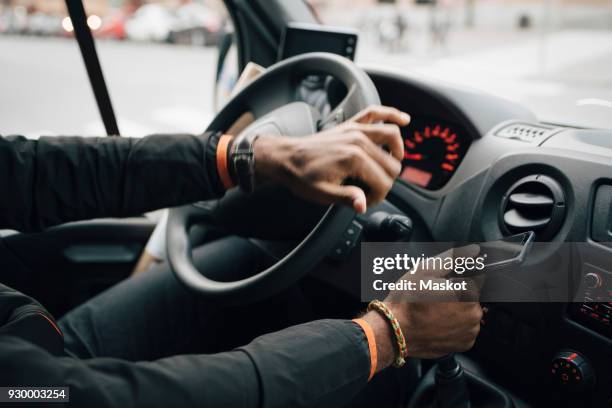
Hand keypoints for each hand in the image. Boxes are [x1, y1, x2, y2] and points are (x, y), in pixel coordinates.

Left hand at [253, 106, 409, 212]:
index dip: (377, 197)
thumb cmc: (302, 176)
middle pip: (392, 164)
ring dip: (396, 153)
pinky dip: (391, 114)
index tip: (364, 200)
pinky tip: (404, 119)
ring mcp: (356, 129)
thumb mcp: (322, 194)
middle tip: (368, 190)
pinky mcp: (351, 124)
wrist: (286, 158)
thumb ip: (346, 198)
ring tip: (388, 166)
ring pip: (392, 137)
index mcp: (353, 159)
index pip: (384, 182)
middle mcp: (358, 141)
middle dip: (385, 180)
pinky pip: (376, 113)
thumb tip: (363, 204)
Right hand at [363, 245, 482, 370]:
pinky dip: (455, 326)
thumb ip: (453, 258)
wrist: (395, 332)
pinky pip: (465, 330)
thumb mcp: (425, 270)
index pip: (475, 278)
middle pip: (472, 297)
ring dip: (457, 311)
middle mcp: (474, 314)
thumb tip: (474, 250)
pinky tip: (439, 323)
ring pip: (469, 313)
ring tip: (435, 312)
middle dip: (458, 295)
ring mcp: (470, 332)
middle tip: (435, 298)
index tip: (441, 285)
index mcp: (467, 292)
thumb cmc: (407, 300)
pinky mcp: (464, 345)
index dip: (457, 279)